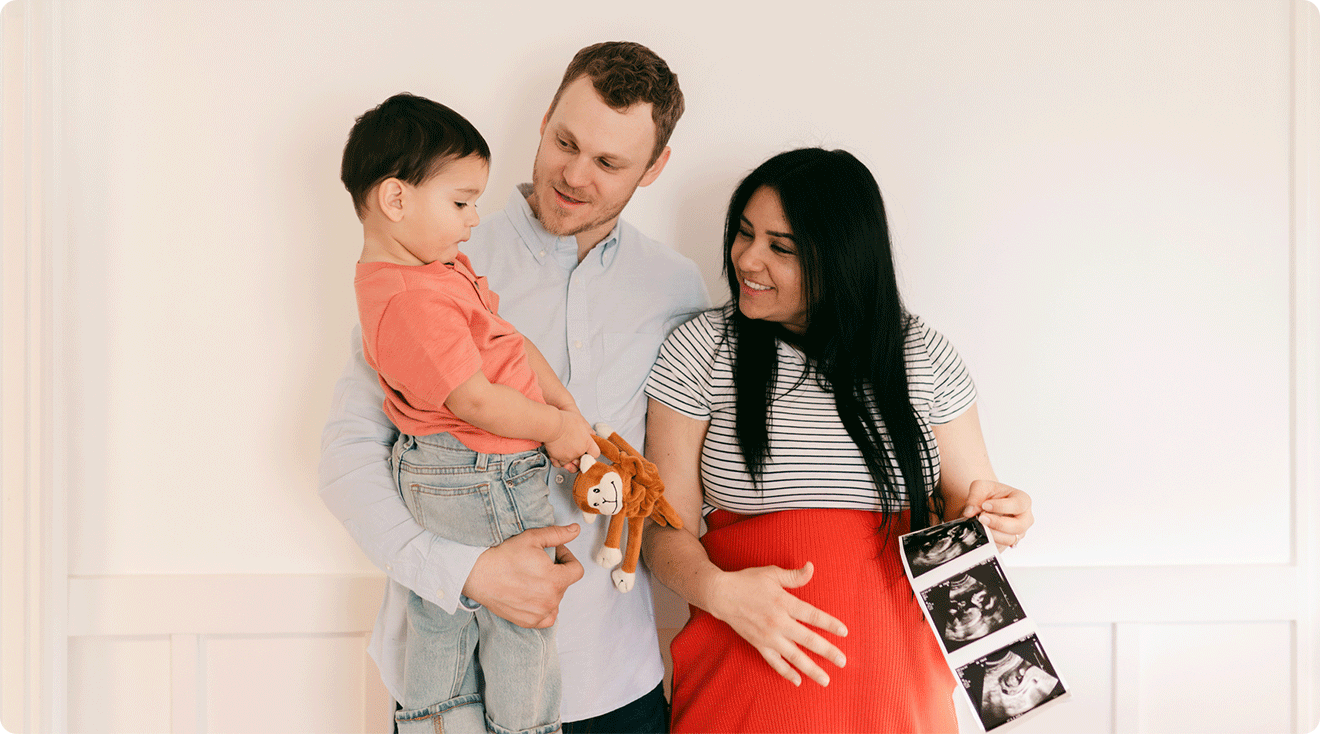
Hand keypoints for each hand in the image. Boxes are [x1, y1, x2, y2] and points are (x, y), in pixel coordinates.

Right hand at [461, 524, 584, 627]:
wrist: (478, 574)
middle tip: (538, 563)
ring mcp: (539, 614)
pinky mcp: (528, 622)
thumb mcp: (532, 538)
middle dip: (556, 572)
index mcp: (555, 580)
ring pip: (556, 599)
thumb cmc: (504, 556)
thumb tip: (575, 530)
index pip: (576, 570)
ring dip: (550, 589)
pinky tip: (531, 595)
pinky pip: (546, 617)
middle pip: (565, 584)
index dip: (567, 558)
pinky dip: (543, 607)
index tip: (554, 554)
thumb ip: (557, 534)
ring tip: (532, 578)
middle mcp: (550, 601)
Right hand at [544, 409, 597, 471]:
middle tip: (575, 450)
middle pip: (582, 460)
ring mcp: (568, 456)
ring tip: (565, 452)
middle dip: (579, 457)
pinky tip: (558, 455)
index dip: (592, 452)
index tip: (589, 451)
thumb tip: (591, 433)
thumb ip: (588, 429)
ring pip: (570, 463)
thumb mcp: (581, 421)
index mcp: (587, 442)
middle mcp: (579, 451)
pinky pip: (559, 464)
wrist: (552, 425)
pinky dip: (558, 461)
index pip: (595, 453)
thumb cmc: (565, 421)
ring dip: (568, 460)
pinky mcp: (558, 458)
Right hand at [706, 562, 847, 686]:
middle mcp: (778, 622)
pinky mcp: (759, 644)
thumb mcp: (771, 573)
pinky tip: (798, 680)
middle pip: (808, 640)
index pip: (812, 615)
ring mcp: (768, 636)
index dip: (829, 624)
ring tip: (826, 679)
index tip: (844, 632)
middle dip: (827, 651)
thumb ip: (794, 576)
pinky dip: (786, 672)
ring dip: (811, 668)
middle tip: (843, 661)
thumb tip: (812, 567)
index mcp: (784, 602)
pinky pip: (774, 661)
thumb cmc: (747, 581)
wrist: (721, 595)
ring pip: (794, 656)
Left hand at [959, 479, 1033, 549]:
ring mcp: (1019, 532)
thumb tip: (970, 512)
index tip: (985, 505)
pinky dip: (990, 541)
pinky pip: (1002, 546)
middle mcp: (1025, 518)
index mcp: (1023, 500)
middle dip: (998, 524)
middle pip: (1018, 526)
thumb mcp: (981, 487)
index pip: (1018, 505)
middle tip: (982, 518)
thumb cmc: (989, 494)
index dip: (1001, 506)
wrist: (985, 505)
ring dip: (993, 534)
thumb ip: (974, 496)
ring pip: (1010, 539)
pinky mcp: (1009, 542)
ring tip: (980, 526)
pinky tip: (981, 533)